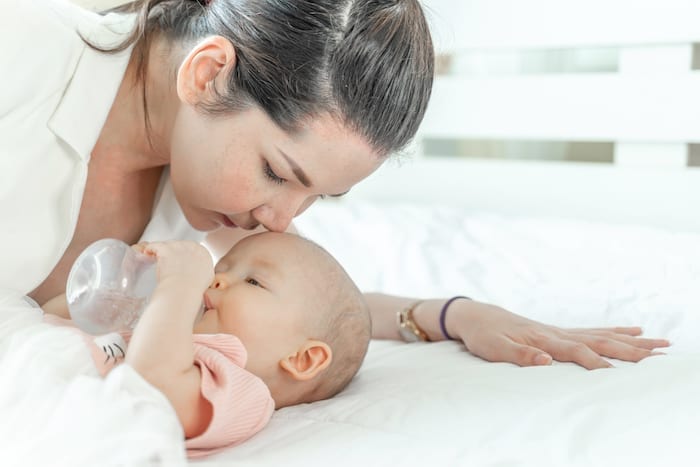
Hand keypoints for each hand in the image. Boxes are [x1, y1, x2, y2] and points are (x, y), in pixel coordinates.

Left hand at [133, 241, 212, 290]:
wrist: (183, 290)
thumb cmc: (193, 288)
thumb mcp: (206, 277)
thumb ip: (202, 269)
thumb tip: (198, 270)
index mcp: (203, 252)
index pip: (191, 249)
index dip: (182, 255)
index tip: (176, 261)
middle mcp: (192, 246)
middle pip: (179, 246)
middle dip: (171, 253)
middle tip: (164, 263)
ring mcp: (178, 246)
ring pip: (166, 245)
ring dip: (159, 251)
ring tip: (152, 258)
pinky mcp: (165, 249)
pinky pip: (154, 246)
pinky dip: (150, 249)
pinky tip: (146, 253)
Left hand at [447, 300, 669, 369]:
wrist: (475, 316)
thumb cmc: (484, 335)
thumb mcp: (494, 348)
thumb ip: (520, 355)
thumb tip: (546, 360)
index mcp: (543, 339)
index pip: (576, 351)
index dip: (596, 363)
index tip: (618, 375)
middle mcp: (556, 332)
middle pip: (600, 340)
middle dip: (630, 349)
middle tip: (660, 354)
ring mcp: (560, 330)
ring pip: (603, 334)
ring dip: (631, 339)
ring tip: (660, 342)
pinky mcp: (558, 331)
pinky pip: (593, 330)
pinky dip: (615, 330)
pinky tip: (633, 329)